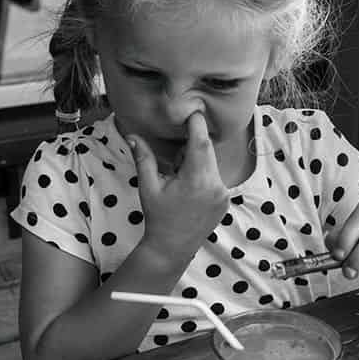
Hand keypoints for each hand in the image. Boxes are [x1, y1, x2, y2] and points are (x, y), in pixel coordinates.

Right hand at [126, 112, 228, 260]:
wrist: (173, 247)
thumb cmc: (158, 217)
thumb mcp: (148, 187)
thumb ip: (144, 158)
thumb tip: (132, 135)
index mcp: (197, 179)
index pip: (201, 141)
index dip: (197, 124)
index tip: (192, 112)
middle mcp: (215, 185)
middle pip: (207, 151)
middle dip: (192, 147)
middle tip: (175, 161)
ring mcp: (223, 193)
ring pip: (212, 163)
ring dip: (198, 163)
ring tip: (180, 181)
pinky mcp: (226, 200)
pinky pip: (216, 177)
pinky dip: (204, 175)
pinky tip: (190, 192)